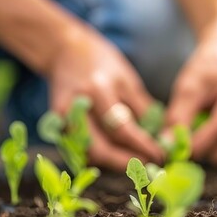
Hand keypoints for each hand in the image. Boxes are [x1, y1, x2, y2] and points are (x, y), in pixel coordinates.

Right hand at [47, 25, 162, 170]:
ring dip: (112, 162)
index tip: (159, 155)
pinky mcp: (56, 124)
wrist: (64, 50)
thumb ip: (142, 108)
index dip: (142, 146)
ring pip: (87, 153)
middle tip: (147, 165)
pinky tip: (115, 155)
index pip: (122, 129)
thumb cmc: (101, 62)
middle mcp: (77, 106)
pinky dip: (98, 155)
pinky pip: (78, 148)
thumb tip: (159, 137)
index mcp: (99, 90)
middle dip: (125, 162)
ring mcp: (62, 117)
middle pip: (99, 148)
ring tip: (134, 161)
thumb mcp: (127, 79)